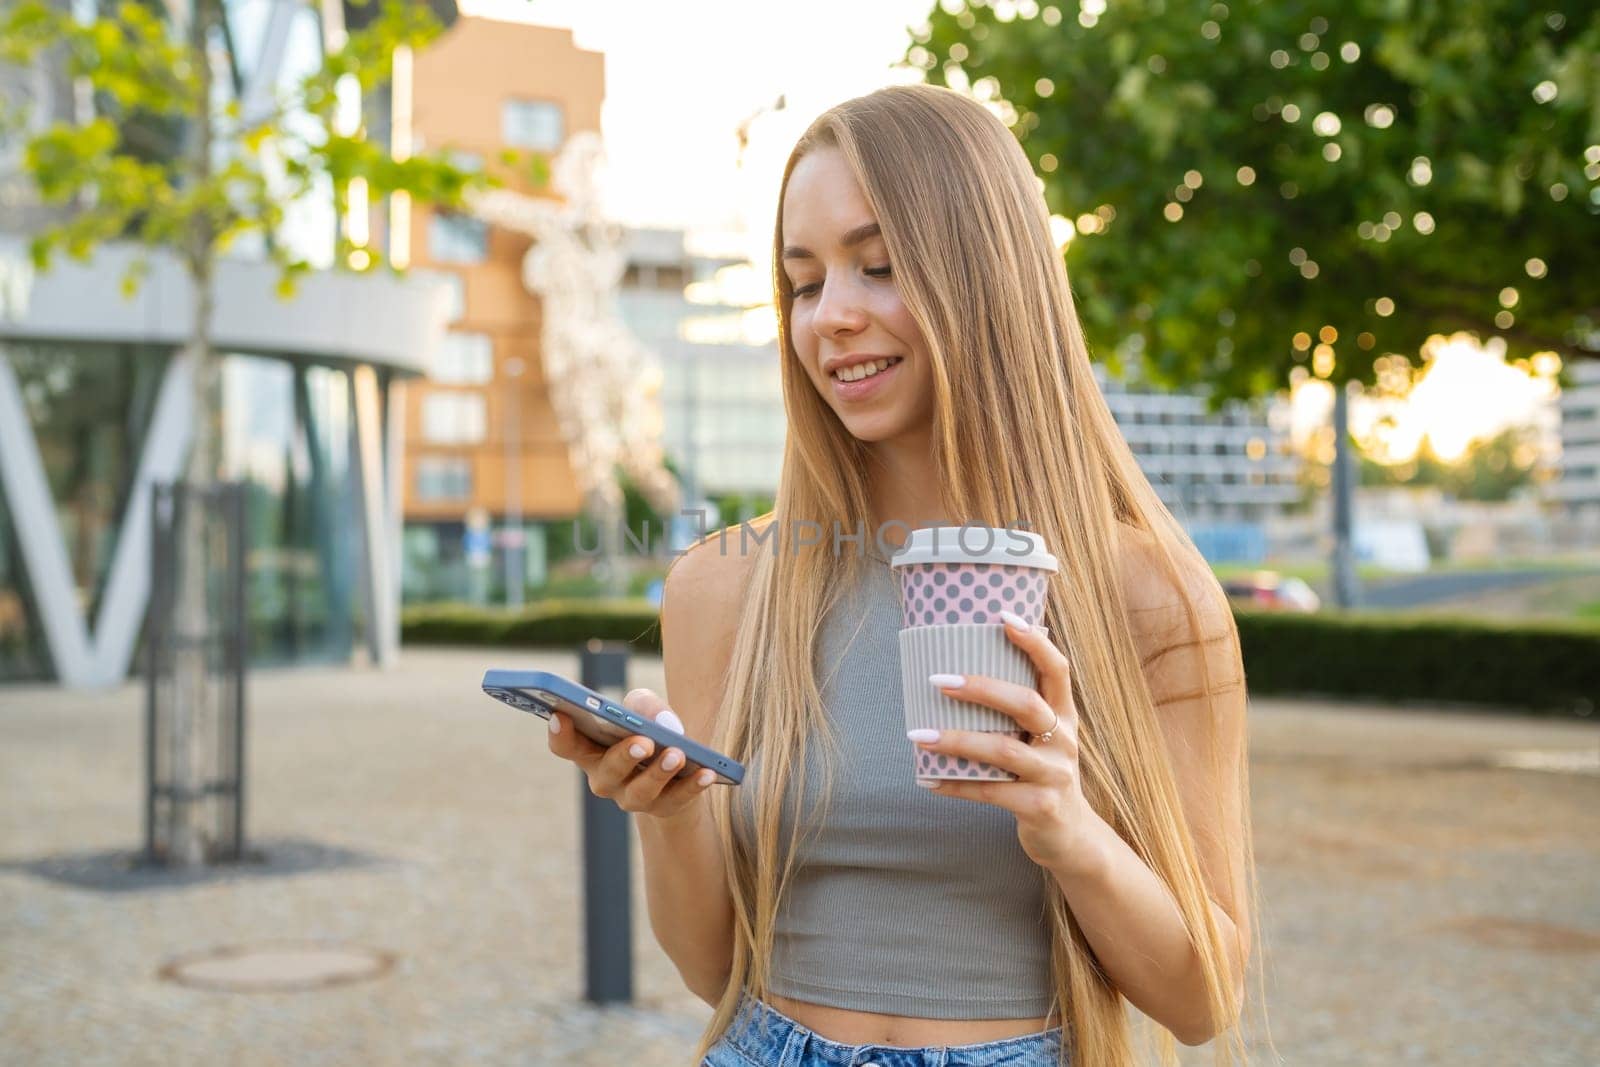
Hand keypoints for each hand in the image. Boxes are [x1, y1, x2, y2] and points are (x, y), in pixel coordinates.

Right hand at [547, 687, 716, 819]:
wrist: (679, 771)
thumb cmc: (652, 732)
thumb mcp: (646, 710)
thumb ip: (645, 705)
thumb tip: (660, 722)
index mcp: (591, 751)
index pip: (566, 745)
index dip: (559, 733)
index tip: (561, 714)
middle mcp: (606, 779)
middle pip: (608, 771)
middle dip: (624, 756)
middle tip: (643, 742)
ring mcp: (633, 798)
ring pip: (642, 791)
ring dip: (659, 772)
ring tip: (677, 754)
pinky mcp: (666, 808)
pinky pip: (679, 799)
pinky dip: (694, 786)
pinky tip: (708, 773)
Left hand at [909, 611, 1101, 872]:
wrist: (1072, 837)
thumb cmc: (1042, 775)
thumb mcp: (1042, 739)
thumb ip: (1016, 712)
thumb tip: (955, 672)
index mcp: (1064, 715)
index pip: (1056, 669)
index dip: (1034, 641)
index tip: (1002, 617)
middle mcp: (1063, 740)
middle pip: (1026, 703)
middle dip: (981, 688)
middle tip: (937, 679)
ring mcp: (1054, 775)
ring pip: (1004, 750)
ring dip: (957, 740)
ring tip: (917, 735)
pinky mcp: (1040, 807)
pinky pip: (991, 792)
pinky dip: (956, 785)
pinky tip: (928, 780)